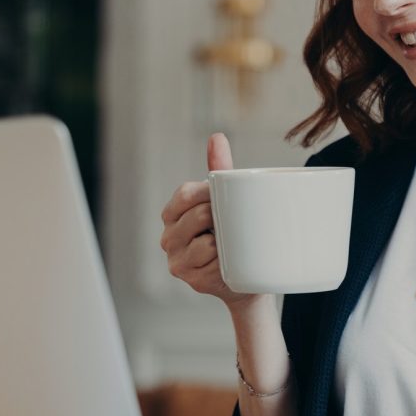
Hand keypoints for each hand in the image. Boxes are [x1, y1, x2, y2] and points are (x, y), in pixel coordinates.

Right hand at [160, 134, 257, 307]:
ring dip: (226, 240)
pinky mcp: (192, 279)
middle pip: (199, 215)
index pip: (185, 194)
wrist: (246, 278)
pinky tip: (230, 261)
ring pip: (207, 241)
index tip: (224, 197)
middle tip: (235, 222)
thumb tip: (216, 137)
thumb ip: (219, 171)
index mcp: (172, 214)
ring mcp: (177, 261)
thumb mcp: (225, 201)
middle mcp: (168, 237)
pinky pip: (214, 262)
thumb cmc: (232, 233)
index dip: (208, 193)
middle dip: (221, 216)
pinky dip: (226, 259)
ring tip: (232, 243)